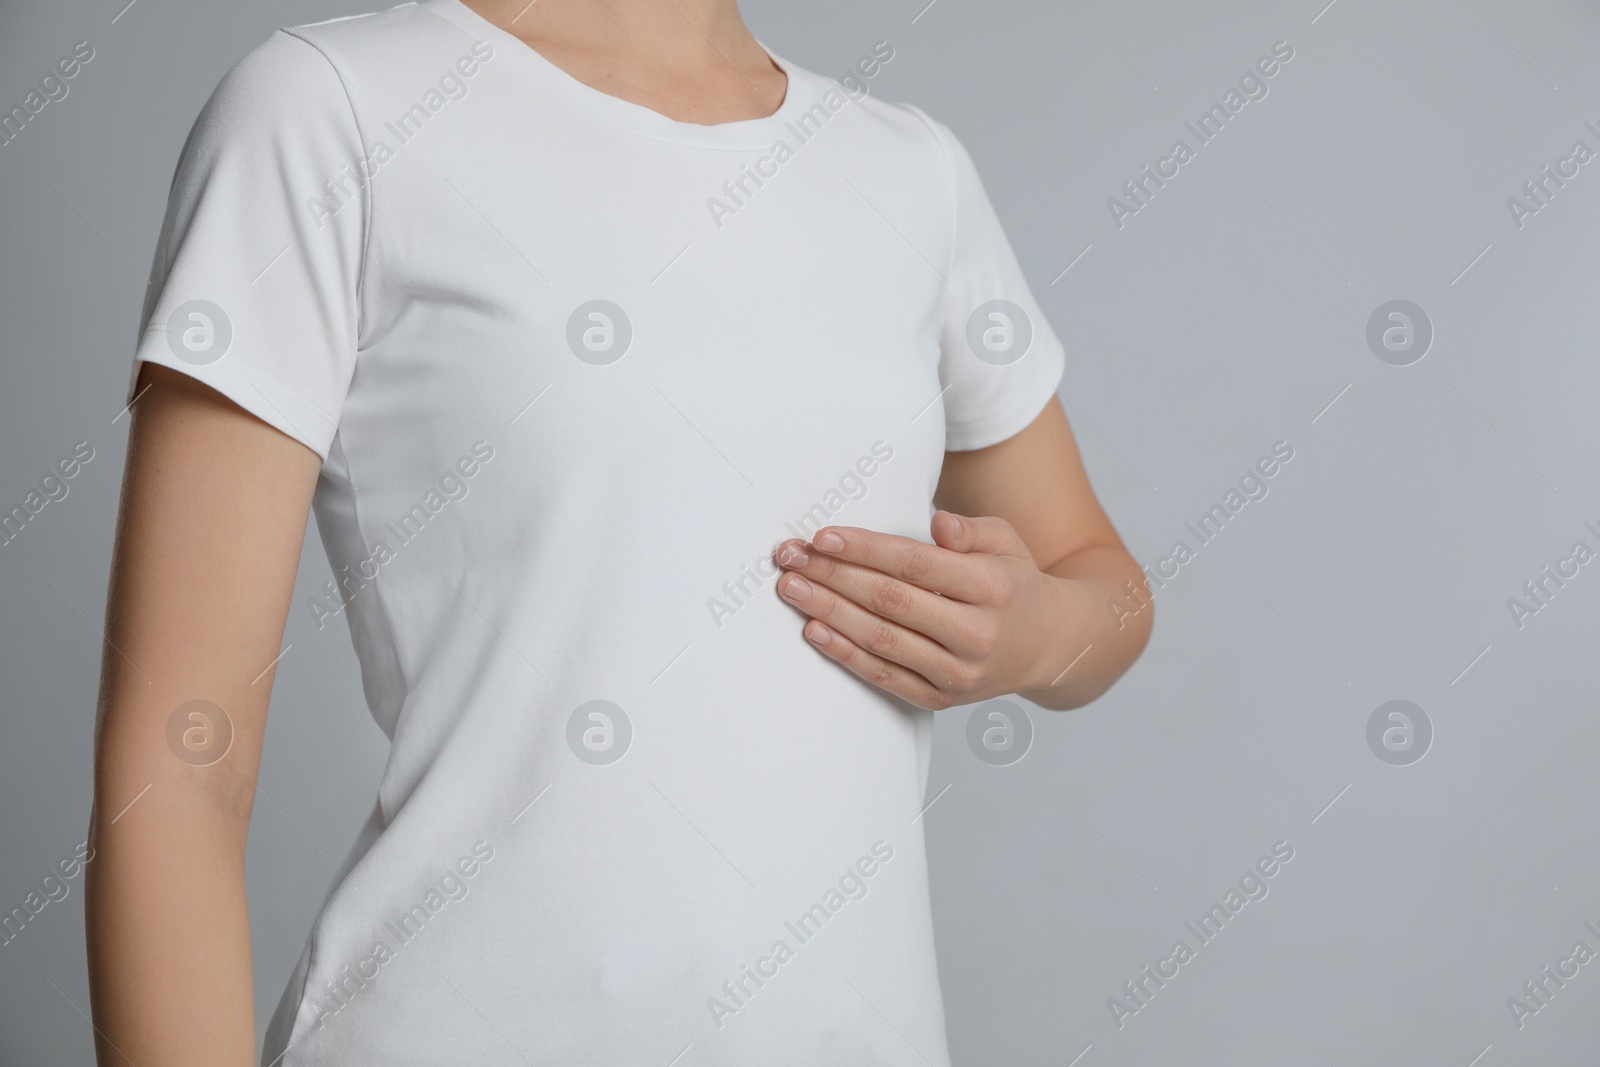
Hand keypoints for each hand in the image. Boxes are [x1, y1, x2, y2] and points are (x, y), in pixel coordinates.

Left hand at [773, 510, 1075, 709]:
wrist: (1049, 647)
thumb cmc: (1014, 584)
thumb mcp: (1007, 543)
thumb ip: (972, 530)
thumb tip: (938, 525)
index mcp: (993, 588)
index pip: (916, 565)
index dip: (865, 550)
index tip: (823, 536)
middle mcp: (976, 634)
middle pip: (890, 602)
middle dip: (833, 576)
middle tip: (791, 558)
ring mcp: (958, 673)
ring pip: (880, 640)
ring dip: (828, 613)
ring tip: (791, 588)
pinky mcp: (941, 699)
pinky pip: (884, 676)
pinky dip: (845, 654)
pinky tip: (814, 630)